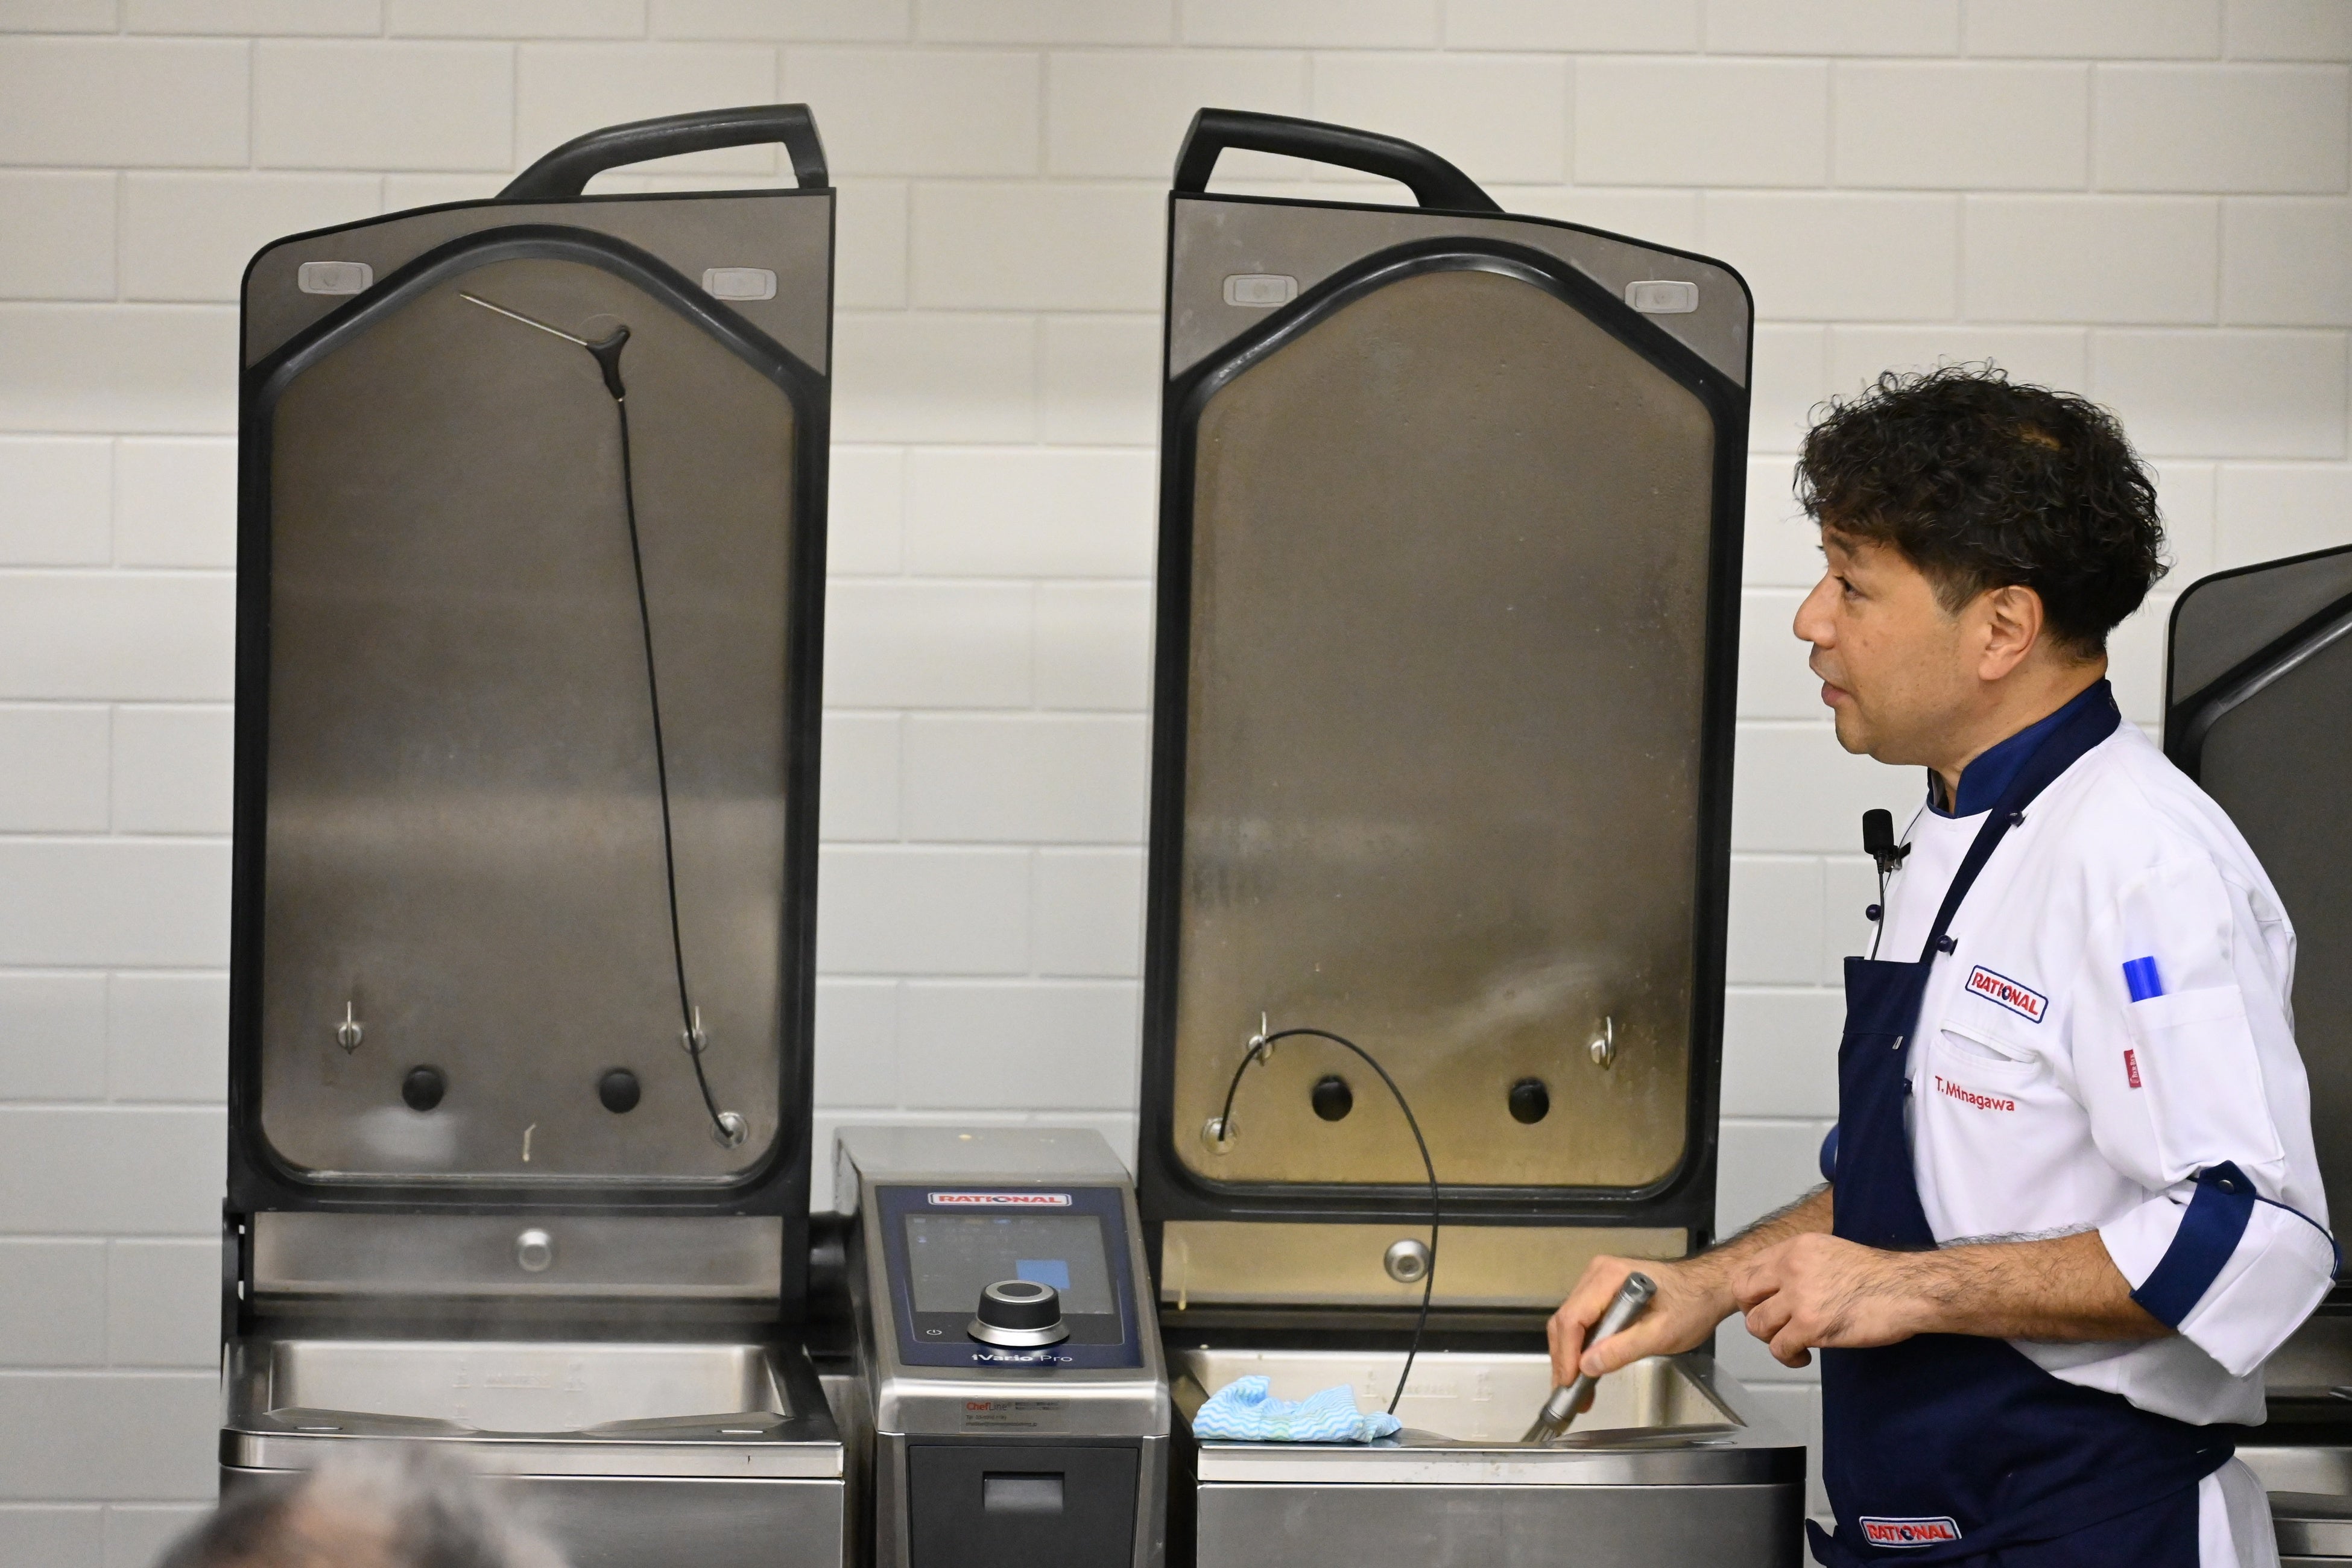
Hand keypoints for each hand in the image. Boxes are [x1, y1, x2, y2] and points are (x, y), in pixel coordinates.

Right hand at [1547, 1254, 1733, 1388]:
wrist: (1708, 1288)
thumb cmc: (1691, 1306)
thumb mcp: (1661, 1334)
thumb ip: (1623, 1349)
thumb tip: (1587, 1366)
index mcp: (1609, 1277)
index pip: (1573, 1318)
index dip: (1567, 1354)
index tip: (1569, 1383)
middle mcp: (1597, 1274)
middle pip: (1566, 1320)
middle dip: (1564, 1359)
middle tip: (1569, 1393)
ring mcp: (1597, 1281)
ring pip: (1570, 1322)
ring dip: (1570, 1355)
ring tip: (1577, 1387)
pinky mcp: (1602, 1292)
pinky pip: (1582, 1320)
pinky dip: (1581, 1346)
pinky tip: (1587, 1367)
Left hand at [1729, 1233, 1925, 1367]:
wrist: (1907, 1289)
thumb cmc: (1877, 1276)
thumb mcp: (1828, 1252)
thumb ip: (1799, 1264)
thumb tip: (1776, 1286)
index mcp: (1795, 1248)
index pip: (1748, 1269)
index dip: (1751, 1293)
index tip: (1765, 1305)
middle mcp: (1791, 1267)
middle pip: (1742, 1294)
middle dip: (1753, 1313)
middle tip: (1773, 1325)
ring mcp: (1799, 1297)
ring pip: (1756, 1324)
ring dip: (1771, 1339)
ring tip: (1793, 1342)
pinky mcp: (1811, 1325)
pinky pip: (1779, 1348)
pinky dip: (1788, 1357)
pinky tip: (1804, 1355)